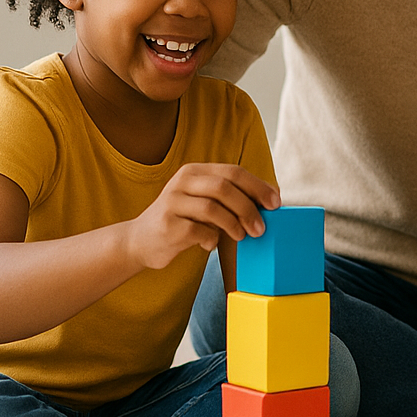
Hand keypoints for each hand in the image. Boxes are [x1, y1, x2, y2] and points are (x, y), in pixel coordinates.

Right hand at [123, 164, 279, 270]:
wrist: (140, 241)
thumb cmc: (184, 221)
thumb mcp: (205, 202)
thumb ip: (232, 197)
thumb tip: (273, 197)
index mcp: (194, 171)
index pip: (233, 172)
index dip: (258, 187)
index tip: (276, 204)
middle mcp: (181, 182)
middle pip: (224, 187)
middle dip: (248, 208)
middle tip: (261, 228)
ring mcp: (171, 202)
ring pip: (213, 208)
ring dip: (233, 225)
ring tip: (241, 237)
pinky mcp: (167, 225)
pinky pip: (199, 231)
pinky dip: (212, 240)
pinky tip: (210, 244)